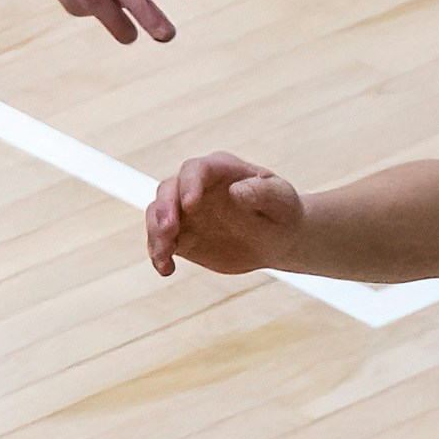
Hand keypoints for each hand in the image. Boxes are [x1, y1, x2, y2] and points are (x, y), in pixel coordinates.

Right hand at [146, 151, 300, 276]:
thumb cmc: (281, 211)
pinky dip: (159, 254)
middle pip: (167, 189)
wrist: (276, 238)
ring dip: (155, 234)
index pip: (196, 169)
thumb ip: (263, 192)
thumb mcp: (282, 200)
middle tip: (168, 230)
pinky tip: (166, 269)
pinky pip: (161, 242)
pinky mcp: (181, 235)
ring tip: (165, 255)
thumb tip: (237, 191)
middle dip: (164, 208)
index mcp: (220, 169)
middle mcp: (195, 186)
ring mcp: (184, 211)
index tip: (190, 204)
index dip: (189, 184)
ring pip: (157, 215)